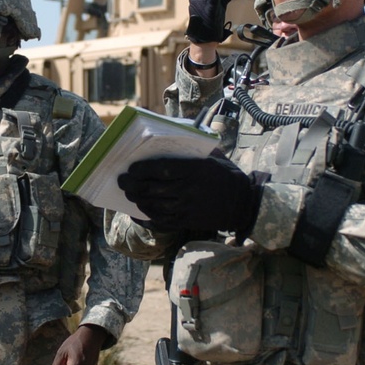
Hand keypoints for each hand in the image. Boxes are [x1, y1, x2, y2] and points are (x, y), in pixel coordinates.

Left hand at [117, 152, 264, 237]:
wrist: (242, 203)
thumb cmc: (224, 175)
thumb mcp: (211, 158)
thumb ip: (190, 152)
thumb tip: (162, 143)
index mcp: (194, 170)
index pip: (162, 169)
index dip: (142, 169)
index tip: (131, 168)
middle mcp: (189, 190)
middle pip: (153, 189)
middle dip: (133, 185)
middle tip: (122, 181)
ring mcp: (187, 208)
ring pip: (154, 206)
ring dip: (138, 200)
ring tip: (129, 194)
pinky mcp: (187, 222)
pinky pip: (162, 221)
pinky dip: (147, 216)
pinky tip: (139, 211)